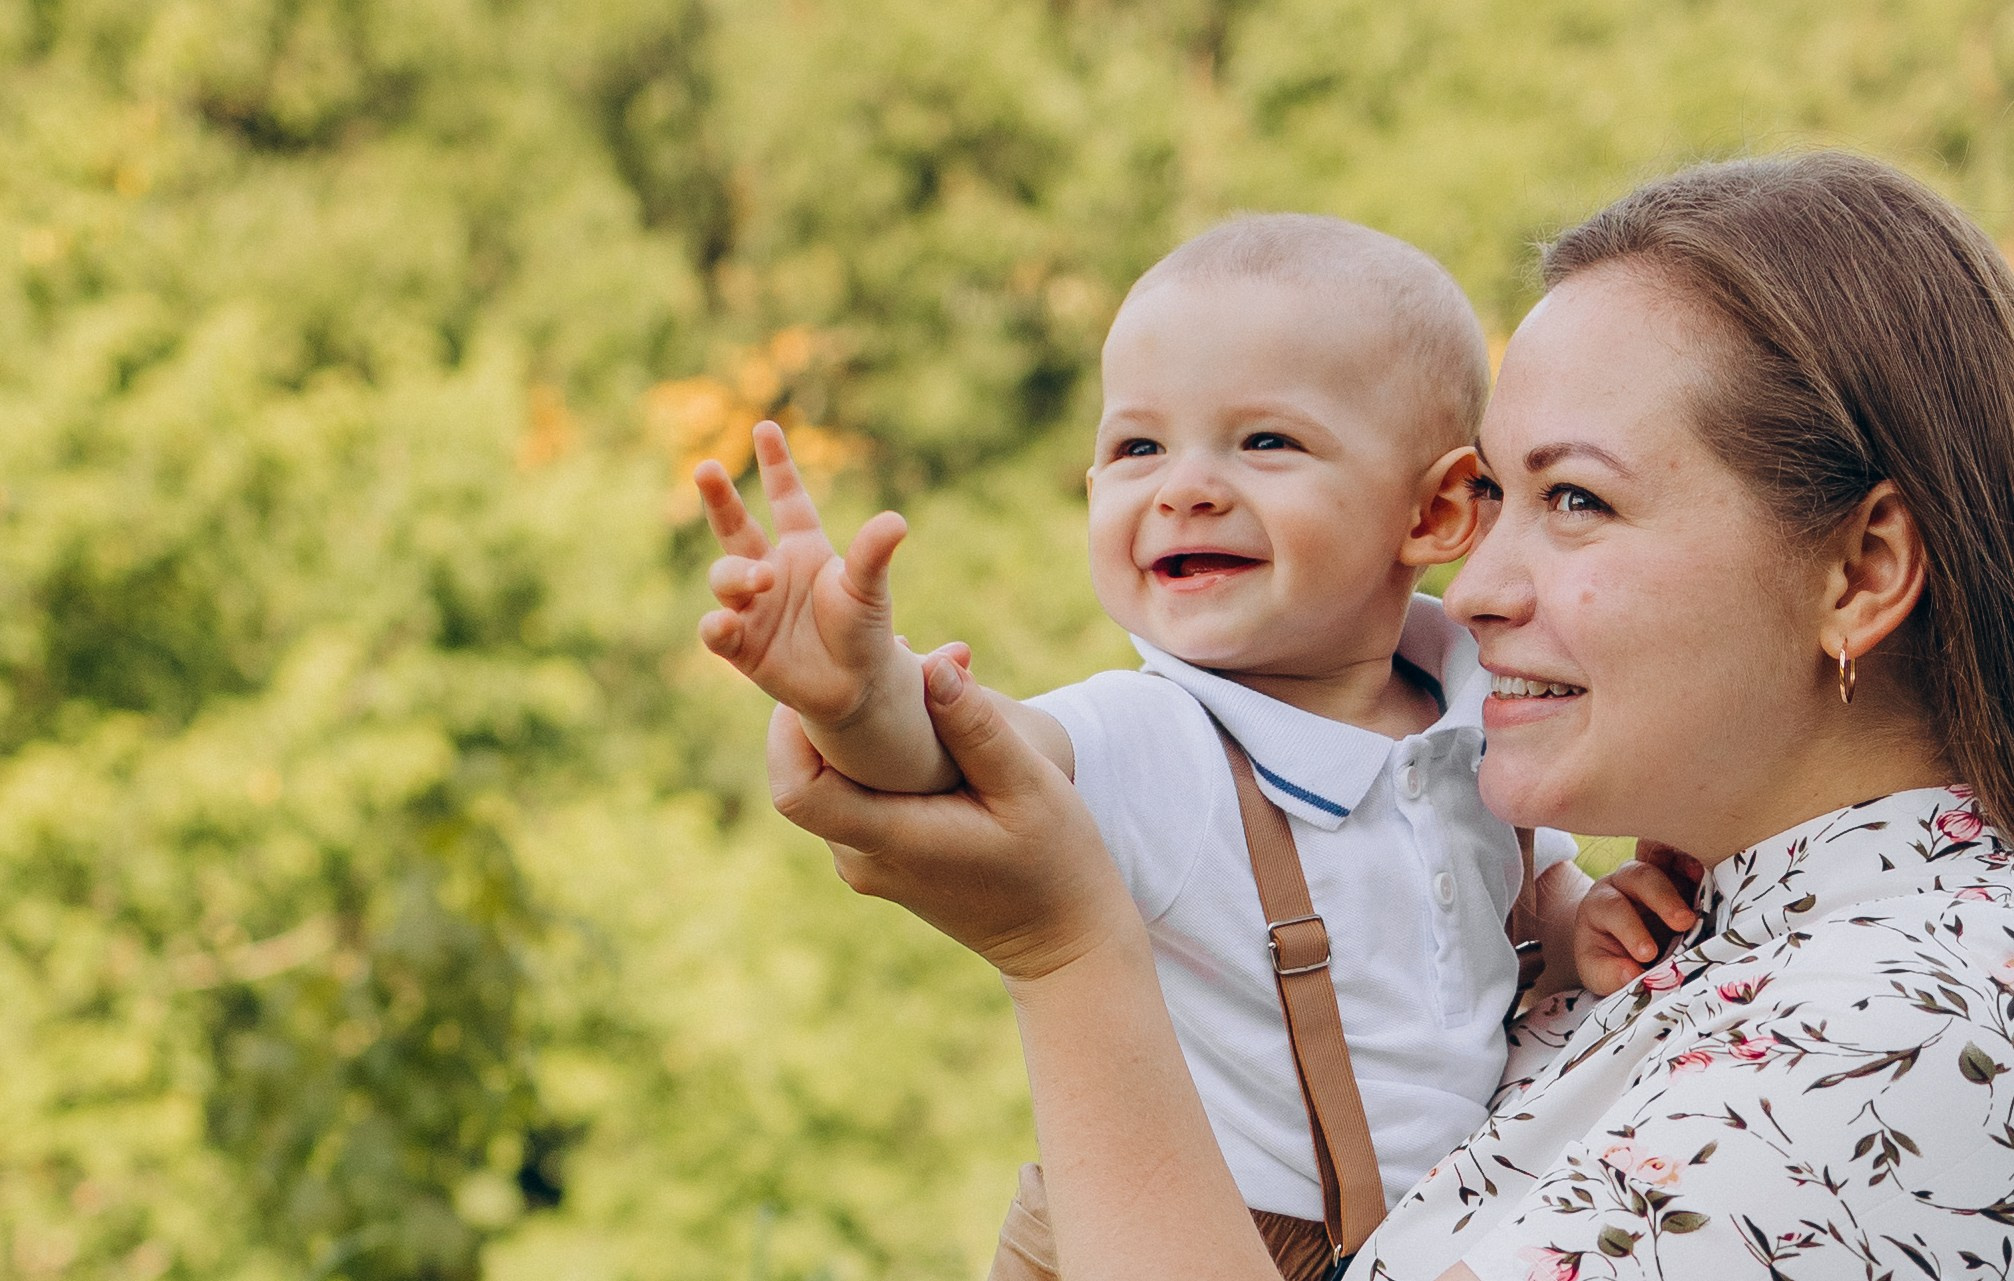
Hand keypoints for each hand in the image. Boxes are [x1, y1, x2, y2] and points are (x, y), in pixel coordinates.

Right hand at [696, 421, 907, 727]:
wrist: (857, 687)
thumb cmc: (864, 628)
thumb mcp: (869, 588)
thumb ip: (872, 555)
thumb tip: (896, 522)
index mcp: (803, 548)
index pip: (786, 499)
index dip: (776, 465)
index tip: (766, 427)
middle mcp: (770, 569)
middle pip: (736, 527)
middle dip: (720, 497)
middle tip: (708, 468)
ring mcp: (752, 607)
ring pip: (725, 577)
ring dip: (737, 574)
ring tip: (762, 579)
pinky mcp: (742, 646)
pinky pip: (718, 631)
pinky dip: (718, 624)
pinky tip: (725, 620)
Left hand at [766, 652, 1130, 981]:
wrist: (1061, 941)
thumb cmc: (1056, 863)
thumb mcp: (1030, 787)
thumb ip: (977, 728)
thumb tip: (933, 664)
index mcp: (890, 841)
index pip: (797, 791)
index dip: (788, 731)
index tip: (826, 677)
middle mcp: (861, 859)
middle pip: (807, 775)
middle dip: (832, 712)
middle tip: (885, 657)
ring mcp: (866, 863)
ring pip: (831, 782)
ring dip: (856, 730)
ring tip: (912, 679)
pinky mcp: (879, 859)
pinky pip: (854, 796)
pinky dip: (875, 756)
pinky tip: (923, 722)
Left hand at [1572, 847, 1701, 995]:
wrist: (1617, 945)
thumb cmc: (1607, 958)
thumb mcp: (1598, 970)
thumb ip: (1609, 973)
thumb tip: (1631, 974)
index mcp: (1601, 905)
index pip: (1614, 909)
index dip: (1631, 930)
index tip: (1647, 954)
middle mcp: (1624, 883)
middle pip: (1640, 876)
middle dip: (1663, 898)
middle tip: (1685, 922)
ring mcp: (1652, 877)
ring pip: (1665, 864)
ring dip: (1685, 878)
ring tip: (1704, 900)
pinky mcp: (1677, 878)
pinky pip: (1684, 864)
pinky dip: (1694, 866)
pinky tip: (1705, 876)